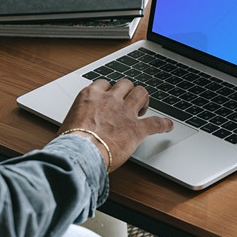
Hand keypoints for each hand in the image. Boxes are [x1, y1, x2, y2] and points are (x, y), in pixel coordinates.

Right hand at [57, 78, 172, 171]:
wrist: (80, 152)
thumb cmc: (70, 143)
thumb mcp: (68, 125)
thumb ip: (77, 122)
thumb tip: (74, 131)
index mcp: (91, 96)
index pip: (103, 84)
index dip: (109, 90)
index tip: (109, 97)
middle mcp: (109, 99)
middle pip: (125, 84)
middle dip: (128, 91)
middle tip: (128, 102)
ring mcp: (125, 112)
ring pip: (141, 93)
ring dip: (143, 99)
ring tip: (143, 108)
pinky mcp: (136, 129)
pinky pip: (156, 122)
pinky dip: (164, 124)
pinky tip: (168, 126)